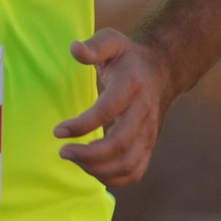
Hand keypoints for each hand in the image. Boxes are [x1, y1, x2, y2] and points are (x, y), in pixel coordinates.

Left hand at [54, 29, 172, 185]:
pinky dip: (112, 178)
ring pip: (128, 163)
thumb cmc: (129, 57)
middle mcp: (143, 113)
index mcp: (132, 86)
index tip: (57, 131)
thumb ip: (94, 46)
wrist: (162, 71)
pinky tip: (91, 168)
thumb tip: (74, 49)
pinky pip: (134, 172)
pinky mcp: (149, 146)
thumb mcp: (113, 41)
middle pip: (120, 144)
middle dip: (88, 154)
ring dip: (97, 169)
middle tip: (63, 152)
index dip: (82, 125)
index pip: (107, 111)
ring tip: (74, 159)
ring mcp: (149, 133)